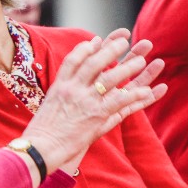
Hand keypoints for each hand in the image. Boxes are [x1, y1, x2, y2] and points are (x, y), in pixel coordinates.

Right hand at [21, 30, 166, 172]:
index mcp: (60, 85)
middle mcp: (72, 89)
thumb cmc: (42, 131)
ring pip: (110, 78)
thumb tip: (66, 85)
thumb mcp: (48, 104)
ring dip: (128, 67)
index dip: (86, 48)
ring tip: (142, 59)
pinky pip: (119, 101)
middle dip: (110, 49)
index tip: (97, 39)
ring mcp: (85, 101)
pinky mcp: (96, 116)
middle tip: (125, 40)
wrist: (40, 148)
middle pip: (94, 63)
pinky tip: (147, 89)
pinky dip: (134, 95)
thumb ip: (60, 92)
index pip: (73, 59)